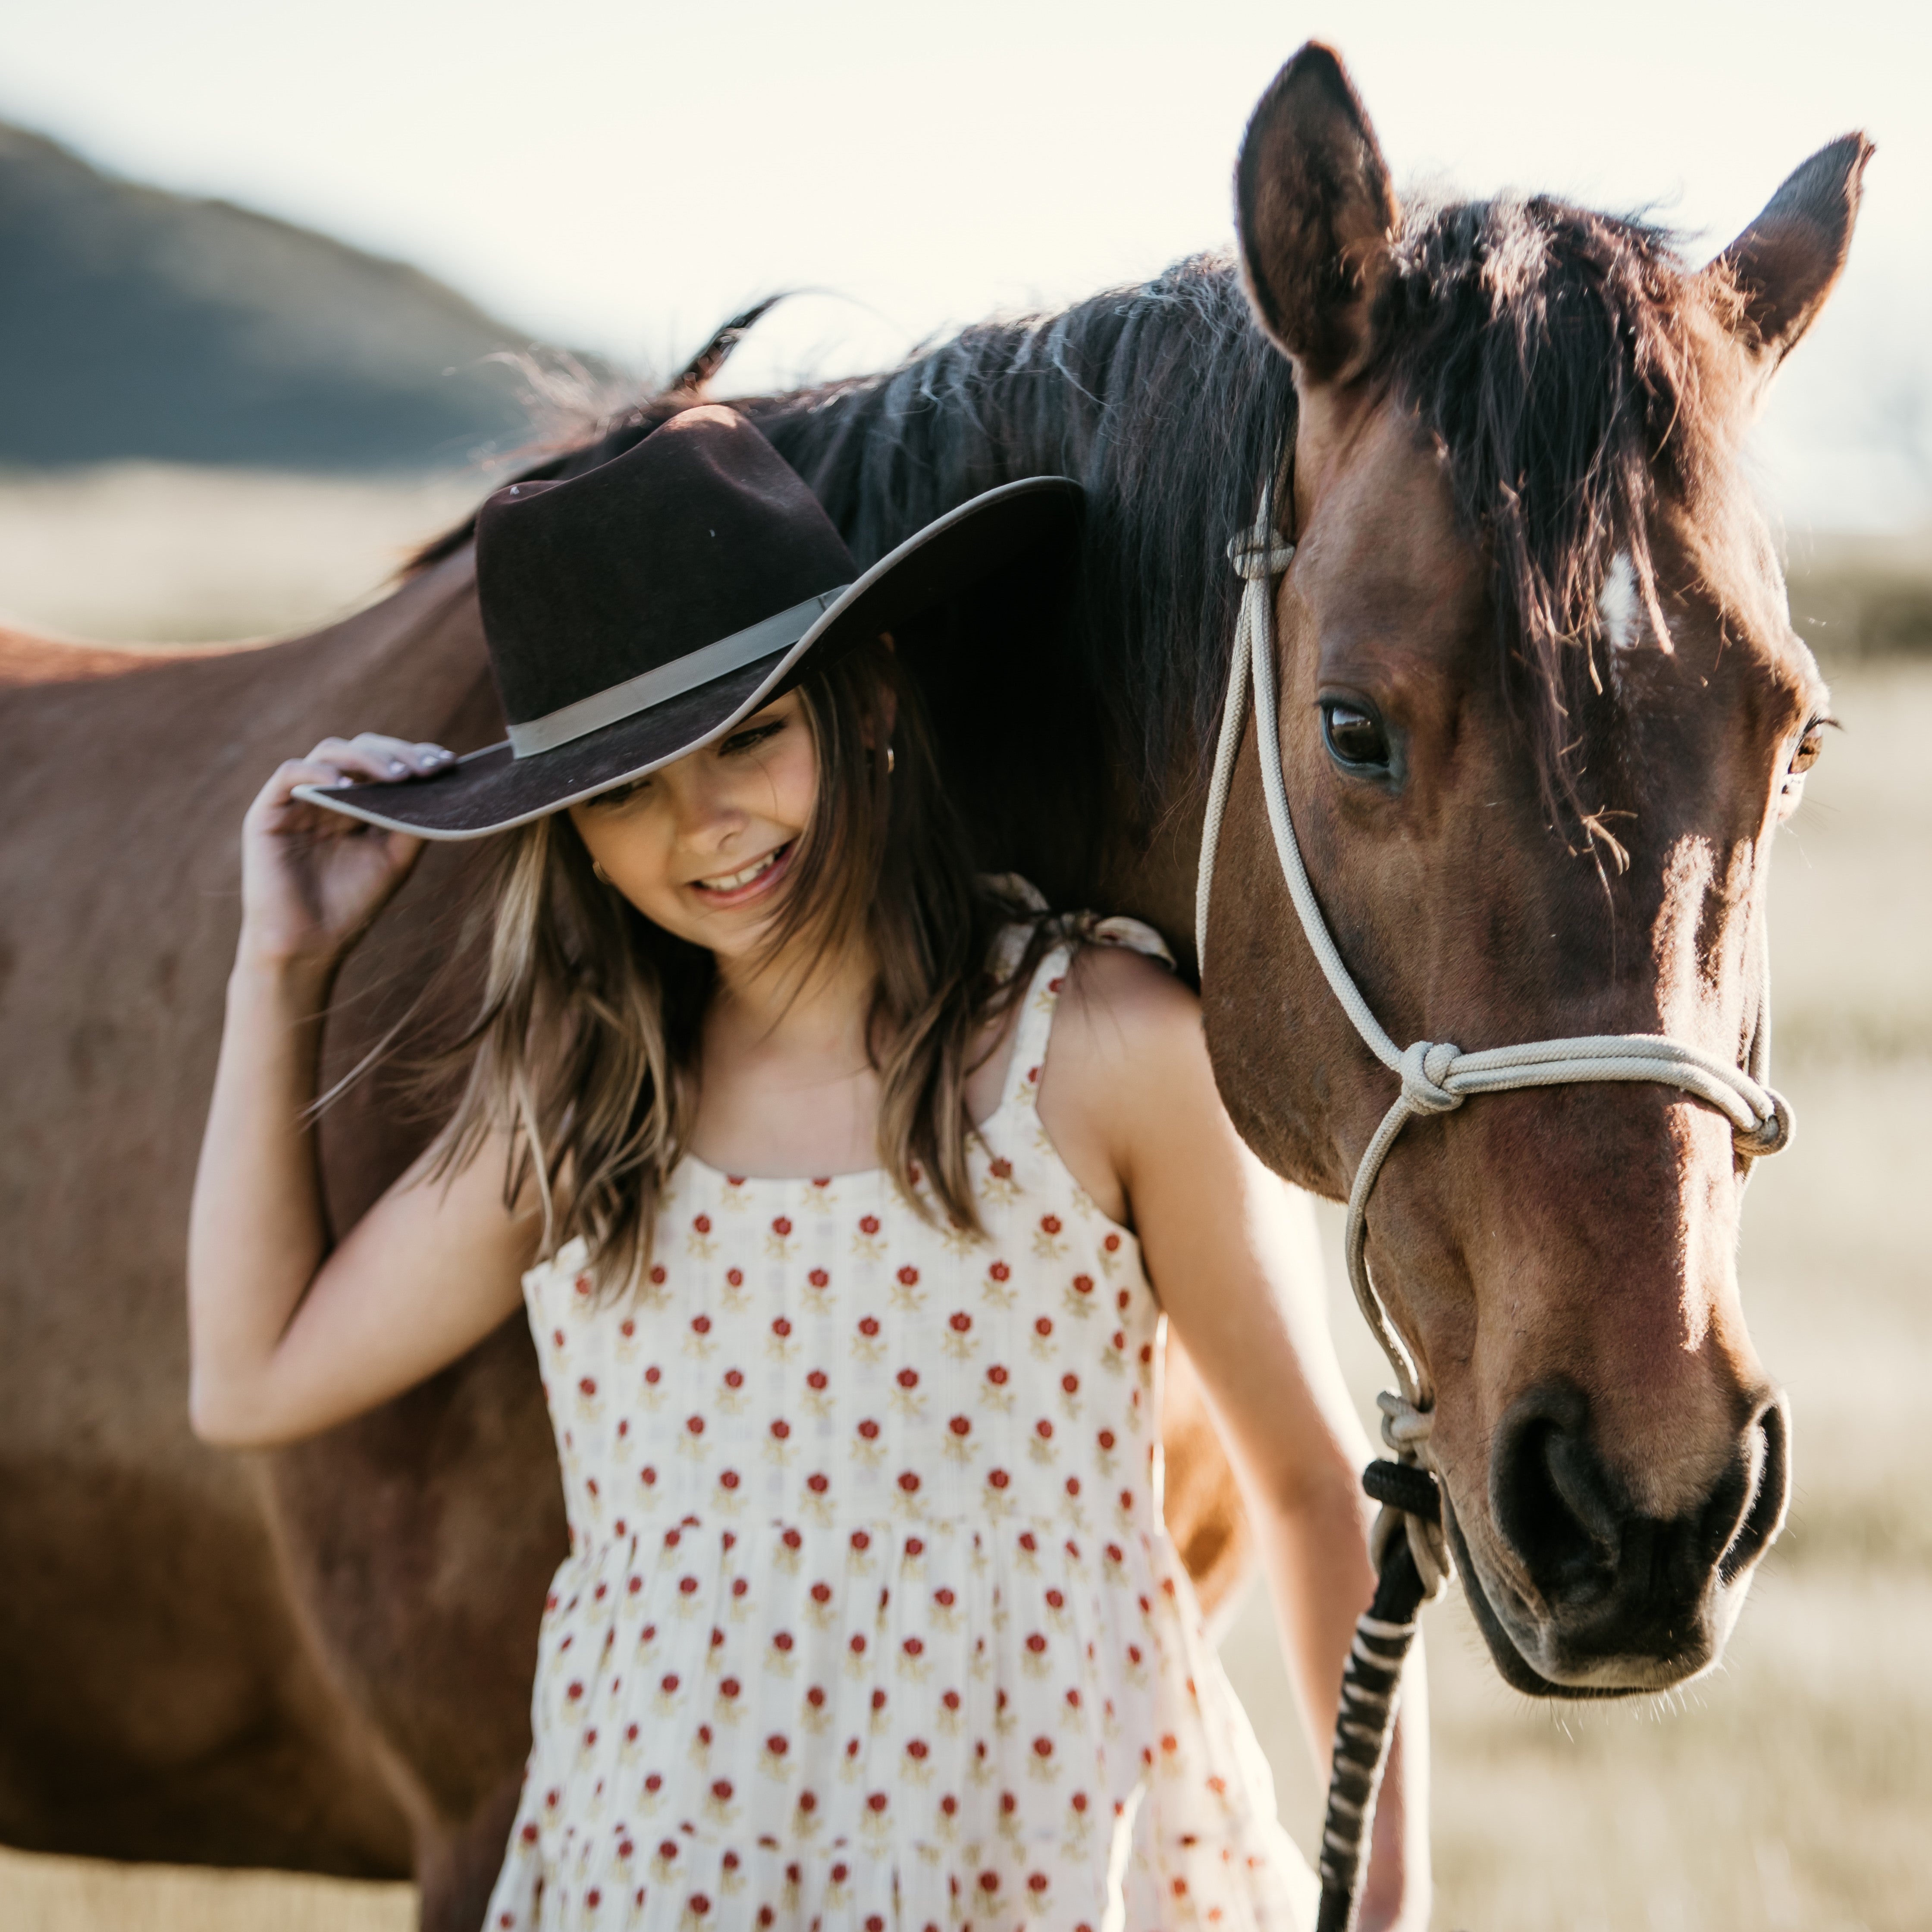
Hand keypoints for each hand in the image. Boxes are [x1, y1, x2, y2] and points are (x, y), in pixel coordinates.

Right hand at [237, 734, 451, 974]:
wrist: (310, 944)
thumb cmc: (352, 904)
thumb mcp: (394, 859)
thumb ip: (411, 822)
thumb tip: (439, 785)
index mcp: (356, 805)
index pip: (384, 765)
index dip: (414, 756)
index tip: (447, 762)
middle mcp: (327, 796)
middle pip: (361, 751)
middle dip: (397, 754)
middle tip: (427, 768)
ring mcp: (297, 801)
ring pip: (330, 753)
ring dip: (367, 759)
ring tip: (397, 776)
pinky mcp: (268, 812)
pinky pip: (290, 773)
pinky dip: (319, 773)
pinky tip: (347, 787)